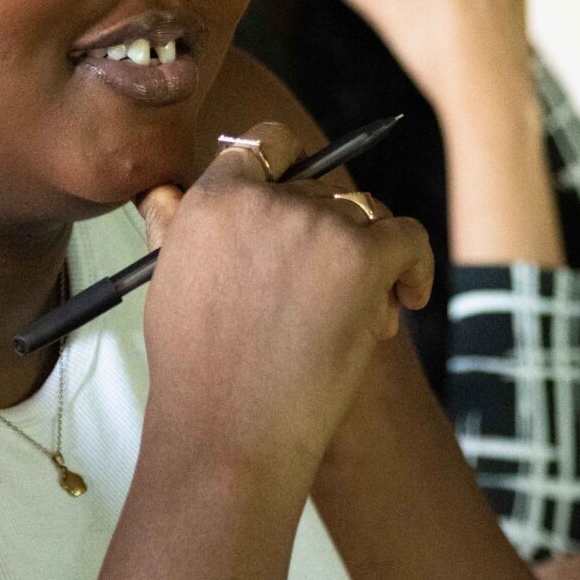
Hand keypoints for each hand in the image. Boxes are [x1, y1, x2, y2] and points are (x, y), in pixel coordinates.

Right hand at [137, 121, 433, 486]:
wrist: (230, 433)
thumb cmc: (197, 374)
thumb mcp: (167, 285)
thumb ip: (175, 229)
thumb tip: (165, 193)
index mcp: (214, 199)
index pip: (265, 146)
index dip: (290, 169)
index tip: (301, 206)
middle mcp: (266, 200)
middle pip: (322, 190)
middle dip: (330, 237)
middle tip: (326, 295)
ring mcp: (317, 225)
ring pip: (365, 216)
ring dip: (368, 258)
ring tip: (360, 315)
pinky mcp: (362, 258)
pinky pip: (408, 238)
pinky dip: (415, 266)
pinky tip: (406, 298)